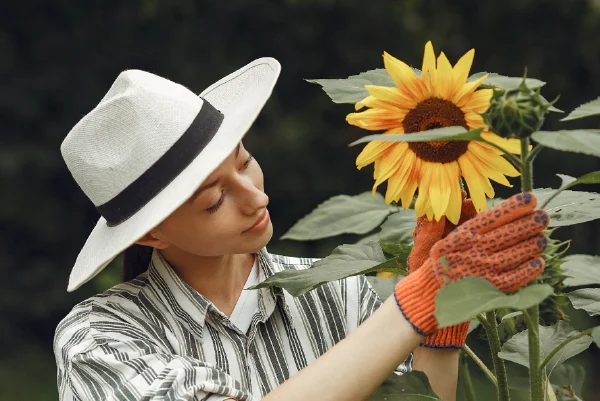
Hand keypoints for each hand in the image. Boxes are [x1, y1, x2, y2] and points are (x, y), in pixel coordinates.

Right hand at [395, 192, 548, 335]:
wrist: (431, 293)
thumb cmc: (443, 263)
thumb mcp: (449, 239)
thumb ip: (472, 228)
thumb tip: (500, 213)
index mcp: (464, 235)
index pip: (494, 216)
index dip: (515, 206)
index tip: (530, 199)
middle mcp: (474, 250)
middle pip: (509, 233)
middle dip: (530, 223)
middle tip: (543, 217)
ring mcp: (483, 270)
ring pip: (516, 253)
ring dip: (533, 244)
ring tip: (541, 239)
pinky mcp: (490, 288)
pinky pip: (516, 277)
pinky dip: (530, 269)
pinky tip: (538, 262)